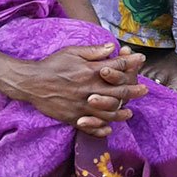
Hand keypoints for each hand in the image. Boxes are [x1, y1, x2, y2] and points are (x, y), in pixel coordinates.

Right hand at [7, 43, 148, 137]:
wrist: (31, 82)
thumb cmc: (52, 64)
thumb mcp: (72, 52)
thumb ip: (93, 51)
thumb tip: (112, 47)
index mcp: (89, 71)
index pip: (116, 67)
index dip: (130, 63)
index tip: (140, 60)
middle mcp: (89, 89)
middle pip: (117, 91)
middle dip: (133, 89)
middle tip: (144, 89)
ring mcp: (82, 105)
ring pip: (107, 112)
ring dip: (121, 113)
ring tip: (130, 112)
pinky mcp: (73, 117)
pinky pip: (90, 126)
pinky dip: (100, 129)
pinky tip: (109, 129)